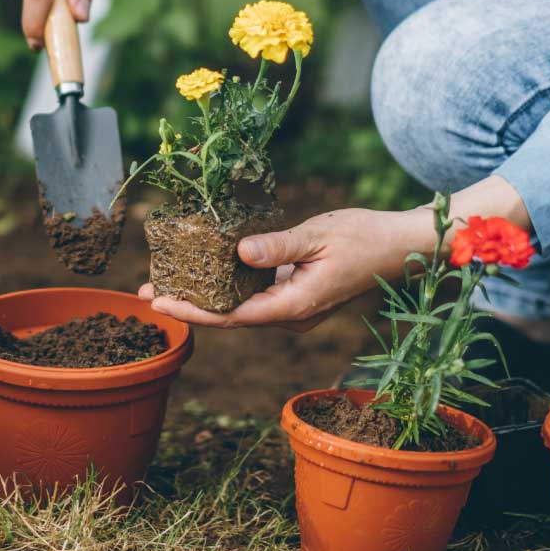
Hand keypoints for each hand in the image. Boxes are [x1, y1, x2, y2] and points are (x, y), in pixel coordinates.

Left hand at [143, 177, 531, 331]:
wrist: (402, 246)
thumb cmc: (365, 237)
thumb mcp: (318, 234)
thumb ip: (277, 247)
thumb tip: (238, 251)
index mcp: (294, 306)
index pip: (231, 316)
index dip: (192, 310)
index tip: (159, 302)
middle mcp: (290, 314)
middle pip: (228, 315)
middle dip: (188, 304)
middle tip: (146, 289)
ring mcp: (294, 307)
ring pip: (240, 305)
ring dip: (204, 294)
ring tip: (165, 279)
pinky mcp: (296, 293)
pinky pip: (254, 294)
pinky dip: (227, 283)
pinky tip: (206, 267)